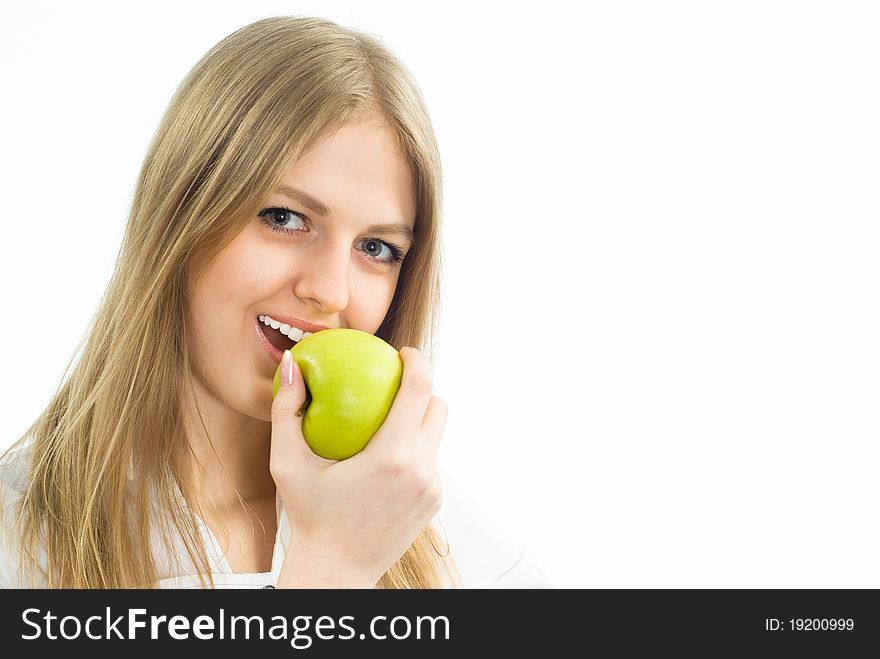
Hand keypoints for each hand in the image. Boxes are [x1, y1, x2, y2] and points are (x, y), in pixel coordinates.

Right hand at [269, 346, 446, 587]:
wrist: (336, 571)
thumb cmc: (308, 516)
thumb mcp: (286, 463)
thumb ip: (286, 410)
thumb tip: (291, 363)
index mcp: (392, 457)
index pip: (420, 390)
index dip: (418, 361)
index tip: (404, 351)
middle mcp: (420, 470)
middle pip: (439, 407)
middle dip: (423, 387)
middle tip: (395, 380)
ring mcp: (432, 488)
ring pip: (437, 434)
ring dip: (419, 418)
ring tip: (389, 414)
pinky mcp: (435, 502)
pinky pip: (430, 460)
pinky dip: (414, 448)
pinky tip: (388, 450)